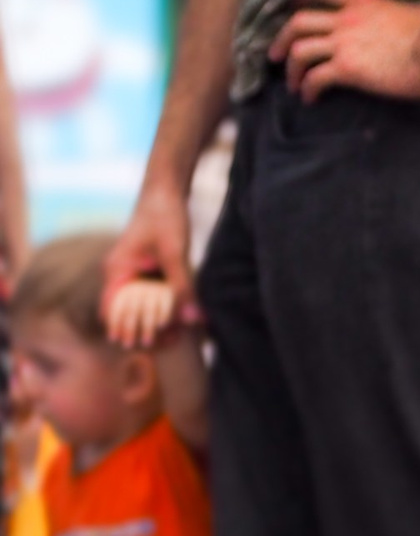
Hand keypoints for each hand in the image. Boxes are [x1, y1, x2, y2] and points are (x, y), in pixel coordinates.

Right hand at [102, 176, 196, 333]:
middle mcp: (120, 274)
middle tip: (167, 345)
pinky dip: (165, 307)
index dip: (126, 332)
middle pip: (128, 313)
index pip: (112, 312)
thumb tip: (193, 320)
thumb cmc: (165, 216)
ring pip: (142, 306)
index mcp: (115, 271)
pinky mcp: (147, 269)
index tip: (145, 346)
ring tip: (177, 338)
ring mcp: (133, 272)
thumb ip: (183, 287)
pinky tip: (184, 319)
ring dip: (158, 321)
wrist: (167, 189)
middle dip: (145, 330)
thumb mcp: (175, 253)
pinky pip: (153, 295)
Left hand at [272, 0, 419, 103]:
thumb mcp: (417, 5)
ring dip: (291, 70)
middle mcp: (345, 19)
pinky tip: (310, 99)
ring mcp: (344, 43)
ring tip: (293, 85)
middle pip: (298, 22)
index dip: (299, 2)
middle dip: (282, 39)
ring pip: (300, 50)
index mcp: (361, 1)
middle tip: (276, 56)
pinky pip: (315, 78)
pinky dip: (308, 89)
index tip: (290, 12)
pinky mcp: (347, 67)